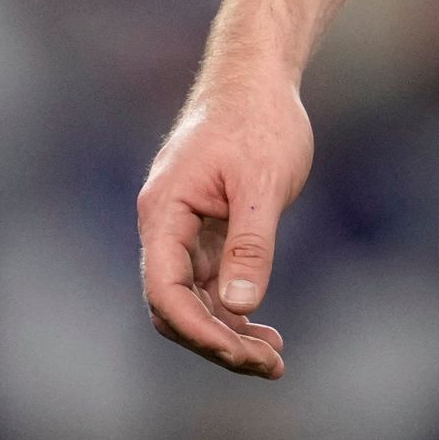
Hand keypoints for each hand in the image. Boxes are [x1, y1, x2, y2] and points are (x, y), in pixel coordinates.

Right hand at [139, 61, 313, 376]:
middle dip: (216, 342)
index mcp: (164, 212)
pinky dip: (232, 310)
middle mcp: (165, 226)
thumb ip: (250, 244)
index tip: (240, 352)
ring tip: (274, 358)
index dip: (199, 330)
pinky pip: (209, 284)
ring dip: (227, 333)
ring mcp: (183, 231)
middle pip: (175, 306)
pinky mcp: (206, 230)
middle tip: (270, 364)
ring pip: (193, 300)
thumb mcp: (262, 181)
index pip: (165, 291)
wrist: (258, 75)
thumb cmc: (259, 118)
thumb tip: (238, 307)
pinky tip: (262, 329)